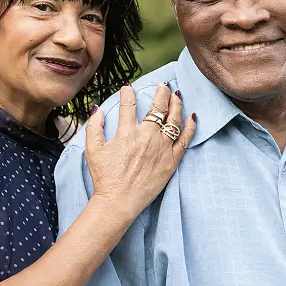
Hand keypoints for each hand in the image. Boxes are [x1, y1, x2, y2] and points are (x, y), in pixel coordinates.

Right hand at [84, 83, 195, 221]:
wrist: (120, 201)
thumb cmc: (105, 177)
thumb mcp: (93, 150)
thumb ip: (94, 127)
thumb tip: (97, 109)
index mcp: (127, 133)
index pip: (129, 105)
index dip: (128, 93)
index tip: (128, 87)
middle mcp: (147, 137)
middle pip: (158, 107)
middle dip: (161, 92)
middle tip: (163, 85)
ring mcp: (162, 148)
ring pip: (174, 119)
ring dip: (176, 104)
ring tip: (177, 95)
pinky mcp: (172, 160)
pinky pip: (185, 140)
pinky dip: (190, 126)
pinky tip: (192, 116)